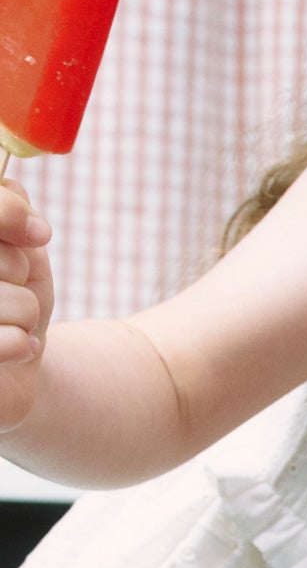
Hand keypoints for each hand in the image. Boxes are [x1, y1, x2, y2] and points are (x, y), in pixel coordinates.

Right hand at [0, 173, 55, 434]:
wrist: (10, 370)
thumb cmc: (8, 297)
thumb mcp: (14, 245)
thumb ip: (7, 205)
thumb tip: (14, 197)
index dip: (6, 212)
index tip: (39, 233)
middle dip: (15, 267)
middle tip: (13, 283)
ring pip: (10, 298)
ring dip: (24, 309)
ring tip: (10, 321)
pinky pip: (9, 339)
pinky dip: (22, 343)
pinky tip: (15, 348)